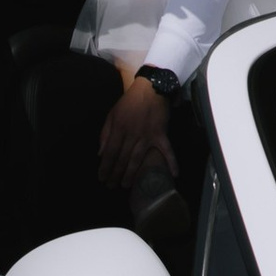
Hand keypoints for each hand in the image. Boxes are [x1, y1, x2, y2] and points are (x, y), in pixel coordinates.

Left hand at [97, 77, 171, 196]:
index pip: (110, 152)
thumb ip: (105, 134)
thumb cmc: (129, 102)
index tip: (102, 178)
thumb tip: (101, 153)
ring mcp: (147, 135)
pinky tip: (174, 175)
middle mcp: (132, 134)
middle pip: (122, 158)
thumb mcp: (112, 114)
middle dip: (116, 174)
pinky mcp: (160, 135)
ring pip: (138, 158)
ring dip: (132, 174)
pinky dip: (172, 162)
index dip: (105, 167)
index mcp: (118, 128)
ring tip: (127, 186)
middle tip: (112, 186)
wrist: (151, 88)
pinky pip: (167, 150)